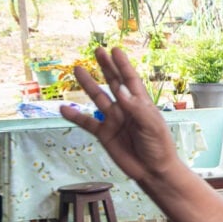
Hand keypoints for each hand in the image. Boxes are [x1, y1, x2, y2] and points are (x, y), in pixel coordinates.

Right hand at [60, 47, 184, 188]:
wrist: (153, 171)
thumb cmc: (159, 146)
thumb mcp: (151, 125)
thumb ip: (135, 108)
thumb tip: (120, 89)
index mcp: (140, 103)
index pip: (130, 79)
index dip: (123, 65)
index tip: (115, 50)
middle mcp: (126, 108)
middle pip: (114, 82)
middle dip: (106, 67)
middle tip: (98, 51)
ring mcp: (114, 120)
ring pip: (98, 98)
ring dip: (88, 85)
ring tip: (78, 70)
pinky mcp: (104, 134)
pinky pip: (87, 122)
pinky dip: (75, 116)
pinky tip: (63, 109)